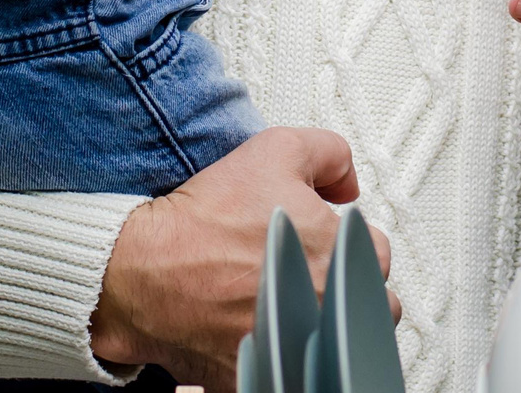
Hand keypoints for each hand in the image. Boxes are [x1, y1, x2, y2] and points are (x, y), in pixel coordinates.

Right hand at [89, 127, 394, 391]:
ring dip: (325, 326)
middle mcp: (323, 300)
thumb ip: (330, 154)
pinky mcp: (266, 373)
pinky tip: (268, 334)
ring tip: (295, 309)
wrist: (145, 272)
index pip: (375, 254)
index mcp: (336, 250)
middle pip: (367, 305)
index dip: (350, 244)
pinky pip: (299, 370)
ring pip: (339, 343)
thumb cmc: (203, 220)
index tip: (327, 244)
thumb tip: (349, 182)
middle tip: (312, 277)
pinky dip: (289, 356)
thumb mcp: (275, 151)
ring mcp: (298, 342)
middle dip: (345, 289)